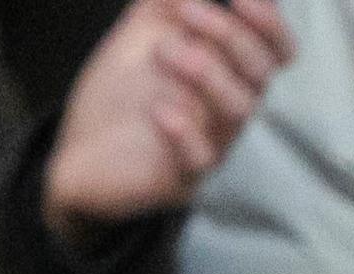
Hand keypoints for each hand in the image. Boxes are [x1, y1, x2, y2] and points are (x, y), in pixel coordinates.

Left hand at [41, 0, 295, 252]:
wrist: (78, 151)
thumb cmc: (120, 94)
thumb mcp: (140, 32)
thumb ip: (164, 2)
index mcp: (227, 73)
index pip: (275, 52)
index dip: (269, 24)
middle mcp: (225, 109)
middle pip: (260, 74)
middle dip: (229, 35)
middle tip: (186, 11)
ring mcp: (208, 144)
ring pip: (239, 111)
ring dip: (206, 72)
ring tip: (162, 52)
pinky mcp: (180, 177)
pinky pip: (201, 159)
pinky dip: (184, 131)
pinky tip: (158, 109)